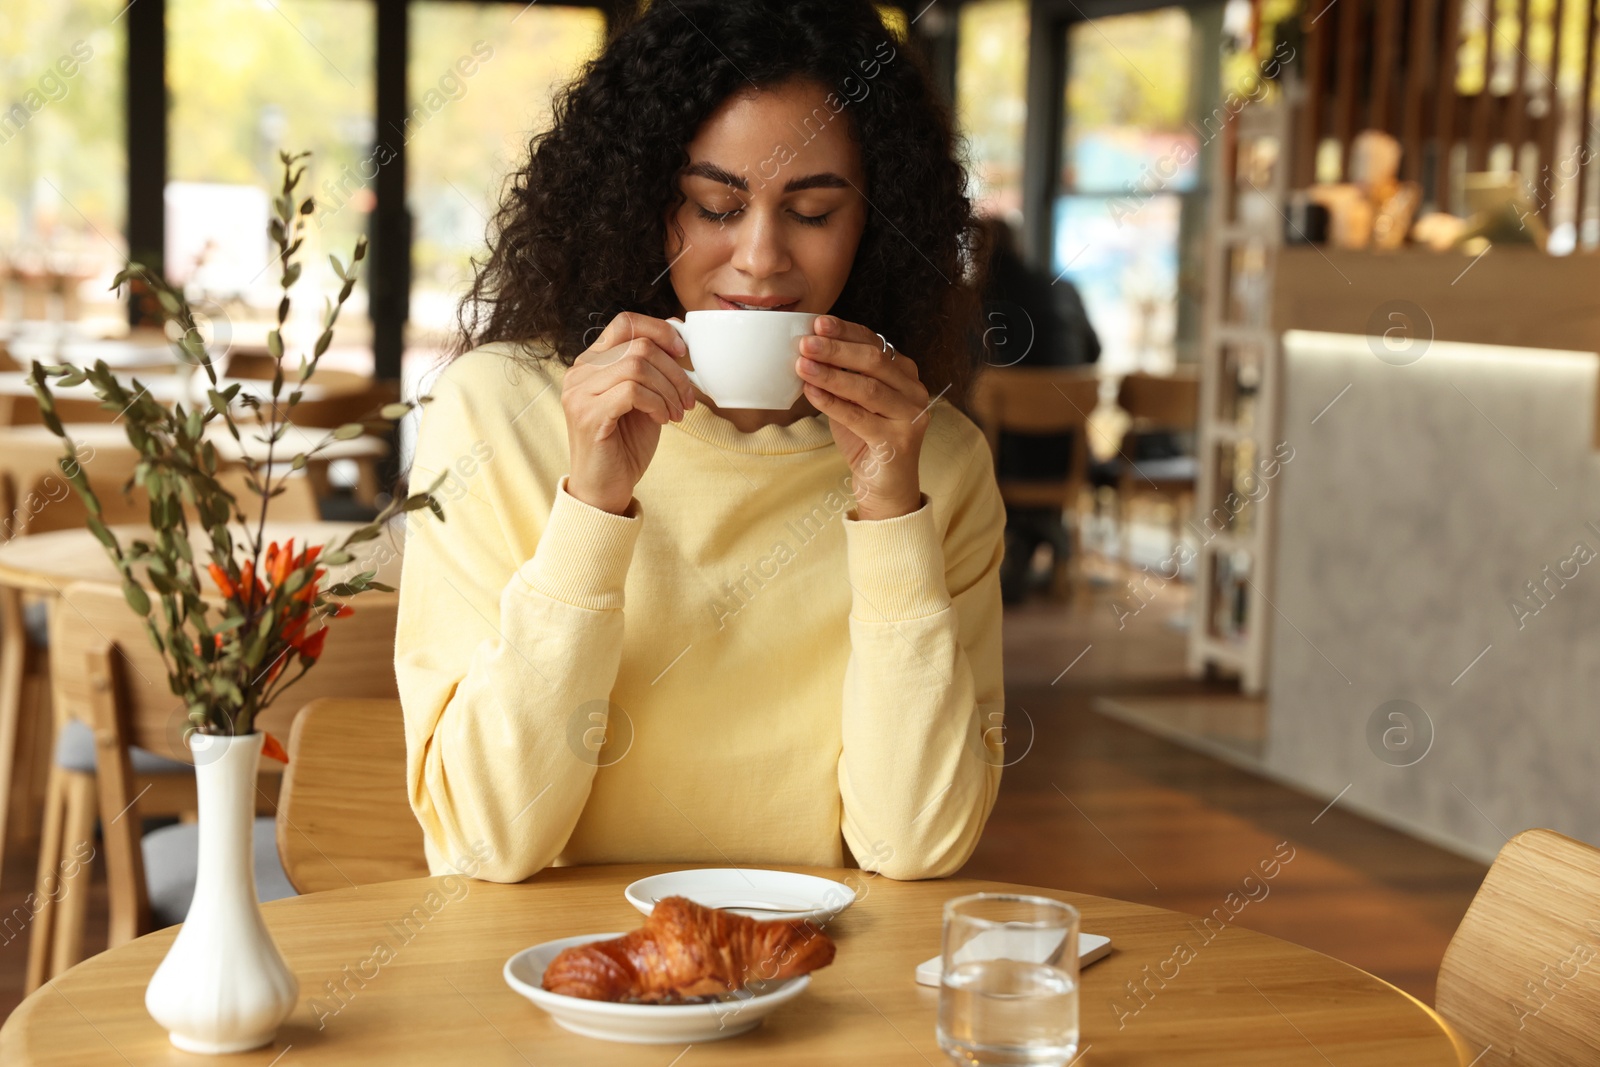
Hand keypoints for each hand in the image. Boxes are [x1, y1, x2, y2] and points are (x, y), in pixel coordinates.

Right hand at [562, 312, 695, 513]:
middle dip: (674, 371)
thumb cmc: (625, 445)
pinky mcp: (588, 414)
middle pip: (638, 345)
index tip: (683, 352)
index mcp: (591, 362)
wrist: (604, 489)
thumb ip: (653, 369)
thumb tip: (678, 334)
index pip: (625, 323)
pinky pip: (632, 391)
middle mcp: (580, 372)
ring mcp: (579, 392)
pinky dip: (657, 403)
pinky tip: (663, 420)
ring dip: (669, 390)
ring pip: (637, 366)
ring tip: (677, 413)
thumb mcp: (645, 399)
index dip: (659, 330)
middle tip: (688, 399)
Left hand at [796, 315, 930, 519]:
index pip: (876, 344)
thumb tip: (809, 349)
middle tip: (806, 342)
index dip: (847, 332)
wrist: (885, 488)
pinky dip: (832, 403)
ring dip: (831, 374)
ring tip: (802, 365)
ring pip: (868, 388)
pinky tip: (810, 392)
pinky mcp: (899, 442)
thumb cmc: (866, 440)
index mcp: (906, 375)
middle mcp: (914, 392)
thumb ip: (842, 376)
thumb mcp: (854, 401)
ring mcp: (911, 417)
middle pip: (874, 361)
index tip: (819, 323)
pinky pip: (860, 417)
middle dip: (837, 349)